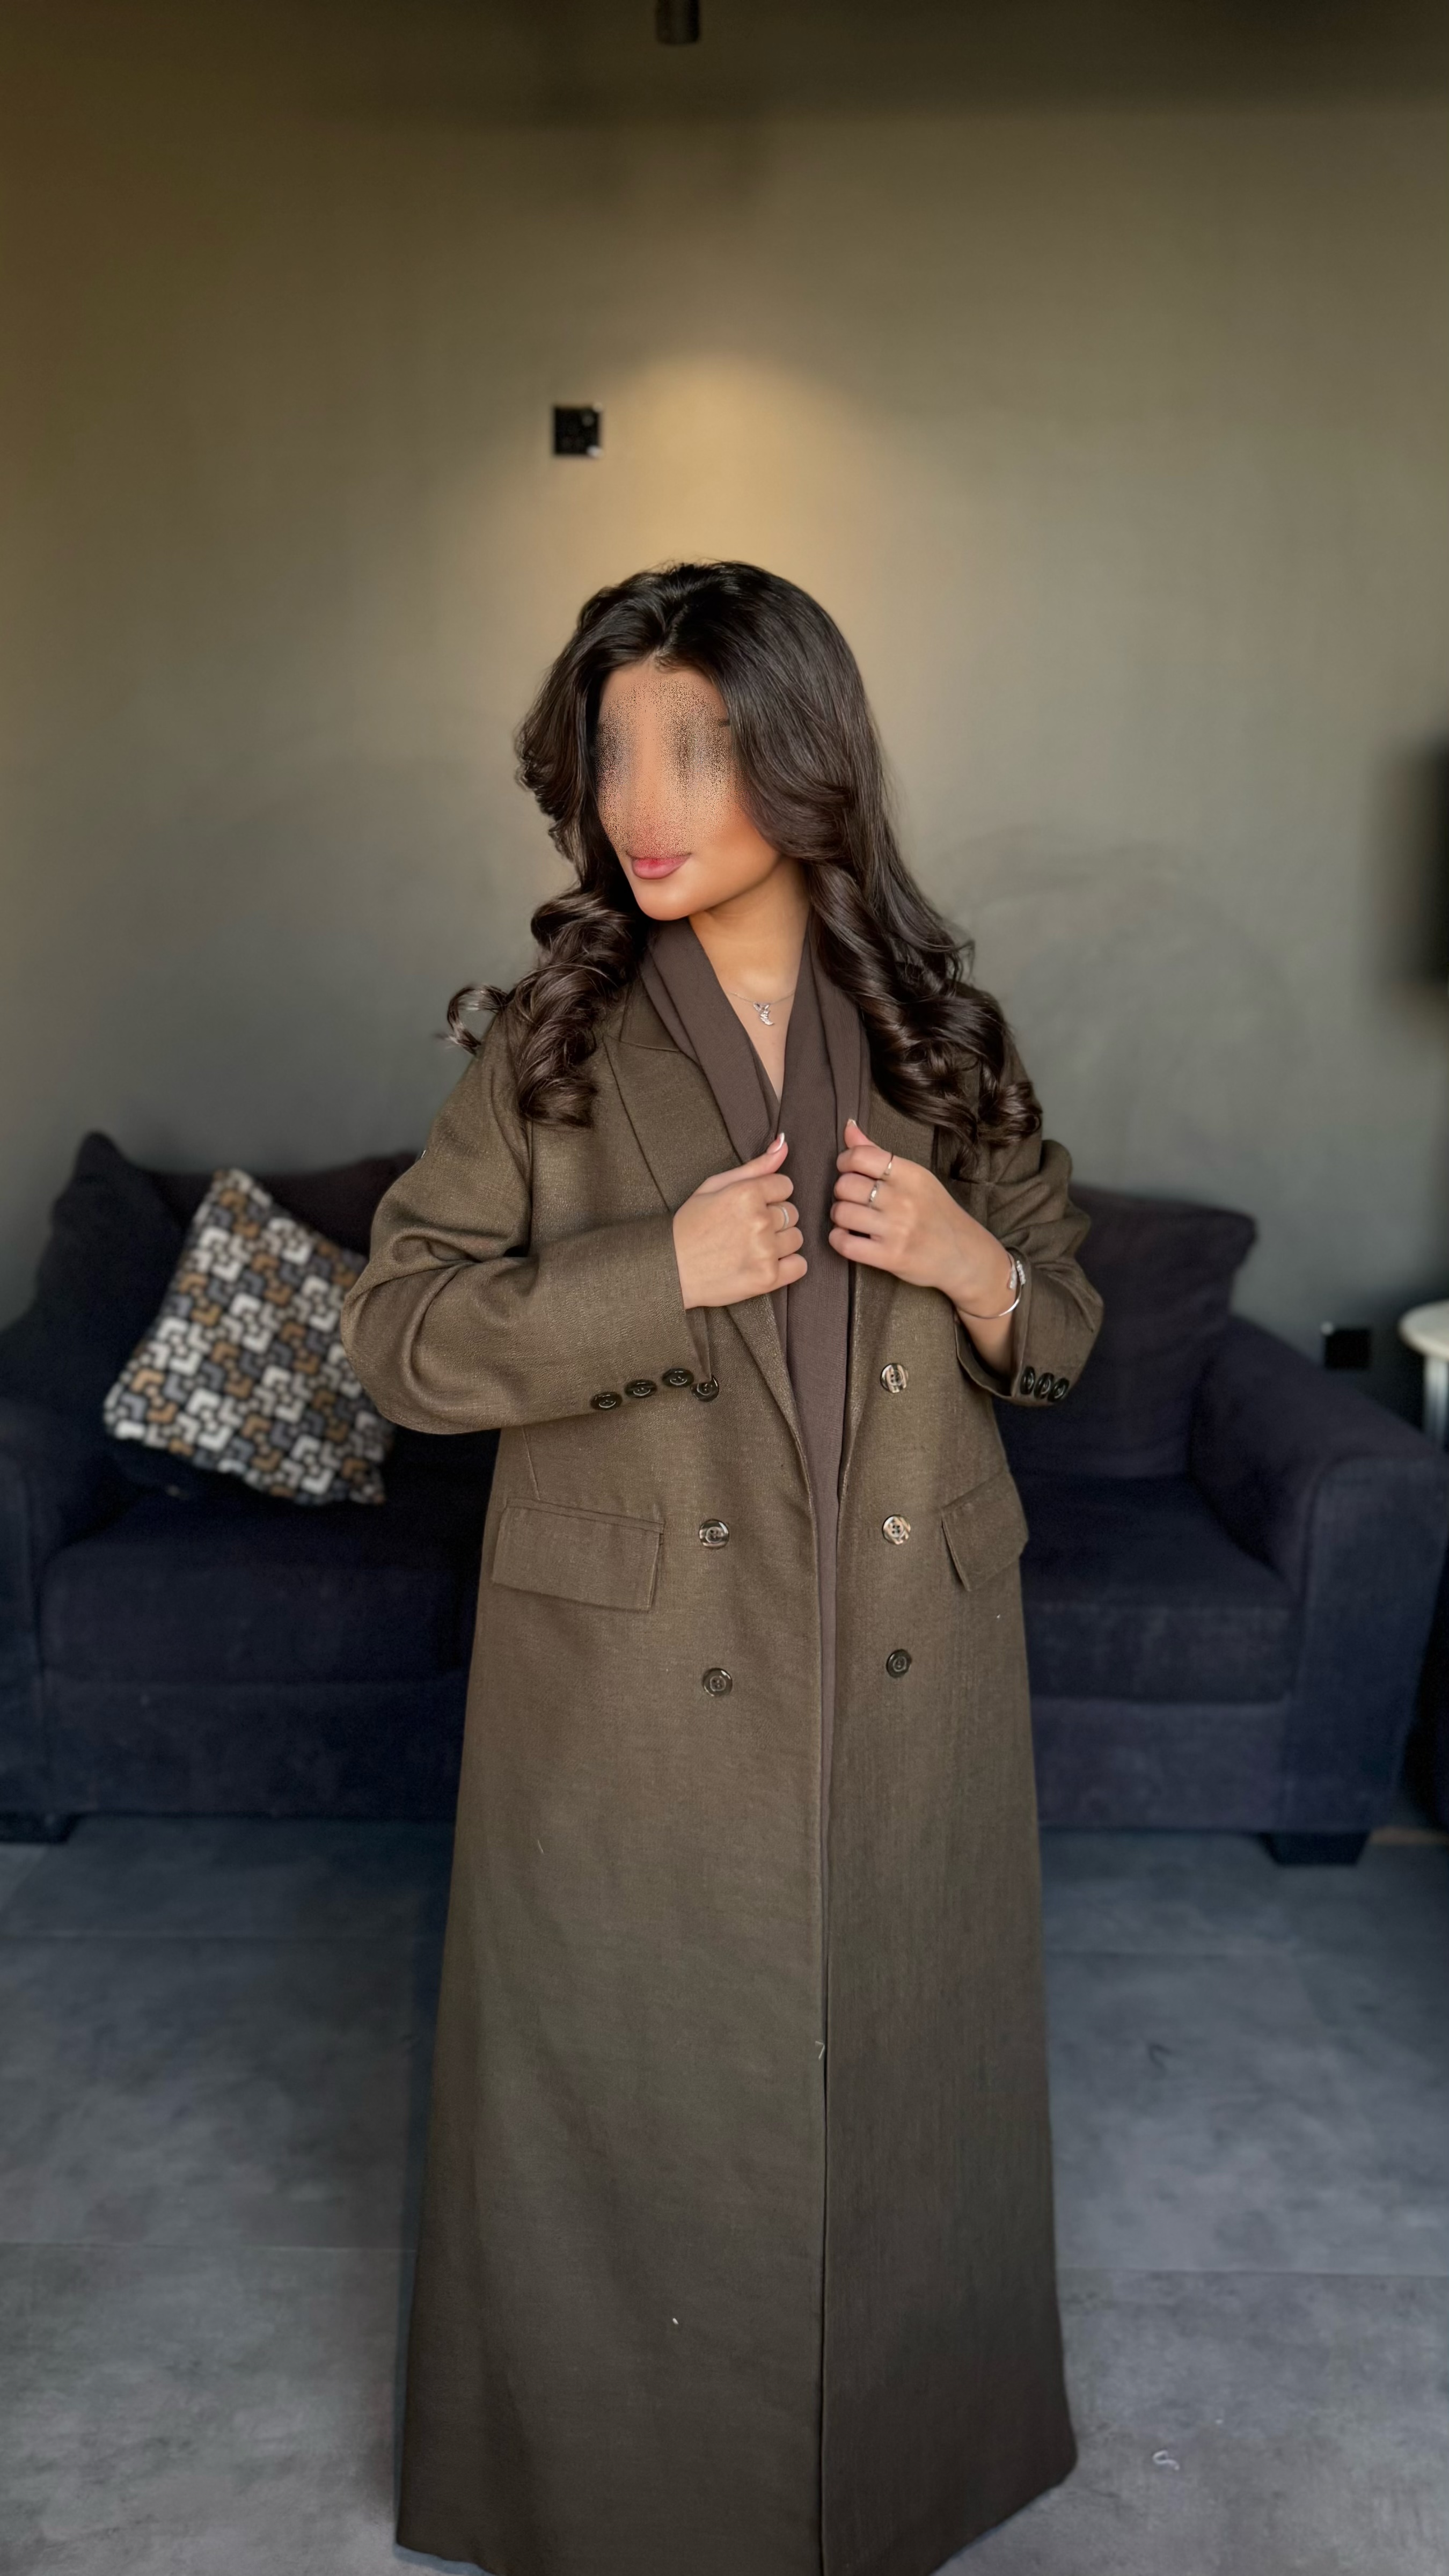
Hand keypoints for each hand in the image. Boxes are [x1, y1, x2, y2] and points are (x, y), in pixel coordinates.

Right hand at [673, 1133, 806, 1309]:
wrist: (670, 1269)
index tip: (749, 1207)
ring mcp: (764, 1251)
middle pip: (792, 1212)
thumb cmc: (690, 1225)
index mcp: (746, 1193)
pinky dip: (787, 1266)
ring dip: (780, 1242)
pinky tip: (764, 1264)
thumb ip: (754, 1166)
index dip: (769, 1195)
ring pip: (797, 1238)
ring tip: (753, 1248)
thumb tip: (784, 1143)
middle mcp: (759, 1221)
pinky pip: (800, 1266)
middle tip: (746, 1230)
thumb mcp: (715, 1186)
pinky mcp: (767, 1278)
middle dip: (774, 1218)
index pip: (785, 1185)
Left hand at [830, 1119, 1014, 1318]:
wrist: (964, 1255)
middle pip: (846, 1185)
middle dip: (842, 1192)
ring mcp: (897, 1230)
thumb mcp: (916, 1178)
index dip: (845, 1162)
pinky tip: (847, 1237)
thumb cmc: (936, 1213)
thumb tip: (849, 1127)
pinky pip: (845, 1244)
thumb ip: (878, 1154)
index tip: (848, 1171)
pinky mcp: (890, 1257)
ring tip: (851, 1219)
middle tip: (853, 1199)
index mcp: (911, 1175)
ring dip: (839, 1216)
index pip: (861, 1156)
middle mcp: (904, 1200)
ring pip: (842, 1213)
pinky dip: (838, 1239)